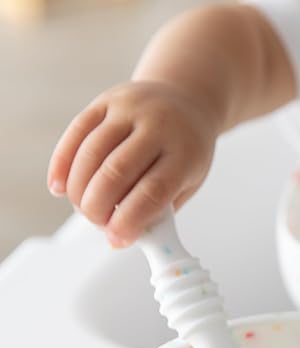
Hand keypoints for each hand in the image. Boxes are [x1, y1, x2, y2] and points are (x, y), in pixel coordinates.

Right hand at [47, 81, 218, 246]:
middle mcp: (158, 127)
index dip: (130, 219)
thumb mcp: (187, 182)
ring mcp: (130, 109)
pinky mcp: (106, 101)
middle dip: (99, 206)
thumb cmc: (187, 151)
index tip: (116, 238)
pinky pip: (77, 132)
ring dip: (79, 189)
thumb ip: (158, 212)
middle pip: (116, 171)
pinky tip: (60, 187)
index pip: (153, 191)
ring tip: (83, 209)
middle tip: (97, 224)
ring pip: (92, 152)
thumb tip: (117, 241)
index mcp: (184, 153)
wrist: (186, 102)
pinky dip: (63, 163)